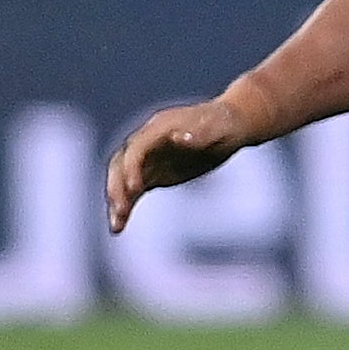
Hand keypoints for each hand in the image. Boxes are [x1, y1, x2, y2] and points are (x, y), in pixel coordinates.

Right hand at [106, 98, 257, 232]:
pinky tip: (120, 225)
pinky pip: (133, 190)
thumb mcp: (218, 127)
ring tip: (117, 225)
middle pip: (121, 164)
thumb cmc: (225, 124)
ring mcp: (149, 157)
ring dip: (117, 200)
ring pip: (122, 179)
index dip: (132, 167)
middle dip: (118, 186)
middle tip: (121, 210)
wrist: (231, 125)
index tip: (135, 188)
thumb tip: (179, 137)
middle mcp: (148, 141)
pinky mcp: (153, 173)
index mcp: (160, 127)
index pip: (137, 148)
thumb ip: (199, 134)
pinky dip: (126, 205)